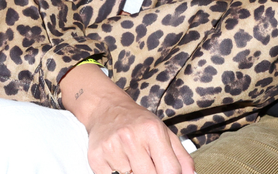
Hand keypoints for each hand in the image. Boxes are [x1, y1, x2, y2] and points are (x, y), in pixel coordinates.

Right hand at [61, 63, 194, 173]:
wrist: (107, 109)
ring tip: (134, 162)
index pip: (169, 170)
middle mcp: (131, 138)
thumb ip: (181, 157)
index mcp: (153, 131)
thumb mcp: (165, 133)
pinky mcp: (96, 158)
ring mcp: (112, 148)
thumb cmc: (139, 123)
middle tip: (149, 166)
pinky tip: (120, 163)